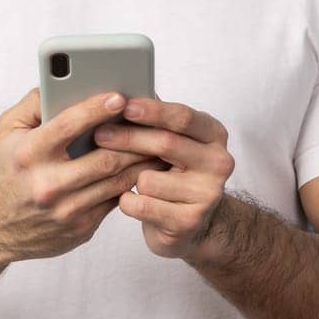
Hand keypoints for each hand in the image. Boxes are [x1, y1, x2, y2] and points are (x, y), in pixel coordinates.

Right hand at [0, 86, 168, 262]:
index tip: (119, 96)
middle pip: (104, 158)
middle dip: (133, 138)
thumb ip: (34, 102)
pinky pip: (115, 200)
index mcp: (29, 154)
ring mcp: (66, 210)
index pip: (68, 126)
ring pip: (116, 181)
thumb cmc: (8, 169)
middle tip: (152, 120)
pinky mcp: (81, 228)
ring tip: (158, 141)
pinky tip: (145, 167)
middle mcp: (47, 184)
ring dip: (142, 160)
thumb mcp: (7, 130)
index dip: (96, 109)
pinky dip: (133, 182)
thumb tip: (64, 81)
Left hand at [92, 97, 235, 260]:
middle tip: (99, 134)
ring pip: (148, 179)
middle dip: (127, 138)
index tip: (124, 105)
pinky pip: (142, 206)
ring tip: (132, 180)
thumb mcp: (172, 142)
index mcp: (214, 135)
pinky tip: (132, 200)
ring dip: (129, 179)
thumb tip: (122, 95)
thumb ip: (155, 120)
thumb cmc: (174, 174)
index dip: (152, 110)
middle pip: (165, 144)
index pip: (182, 117)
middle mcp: (219, 162)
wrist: (190, 224)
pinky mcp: (189, 222)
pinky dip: (127, 202)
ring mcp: (207, 194)